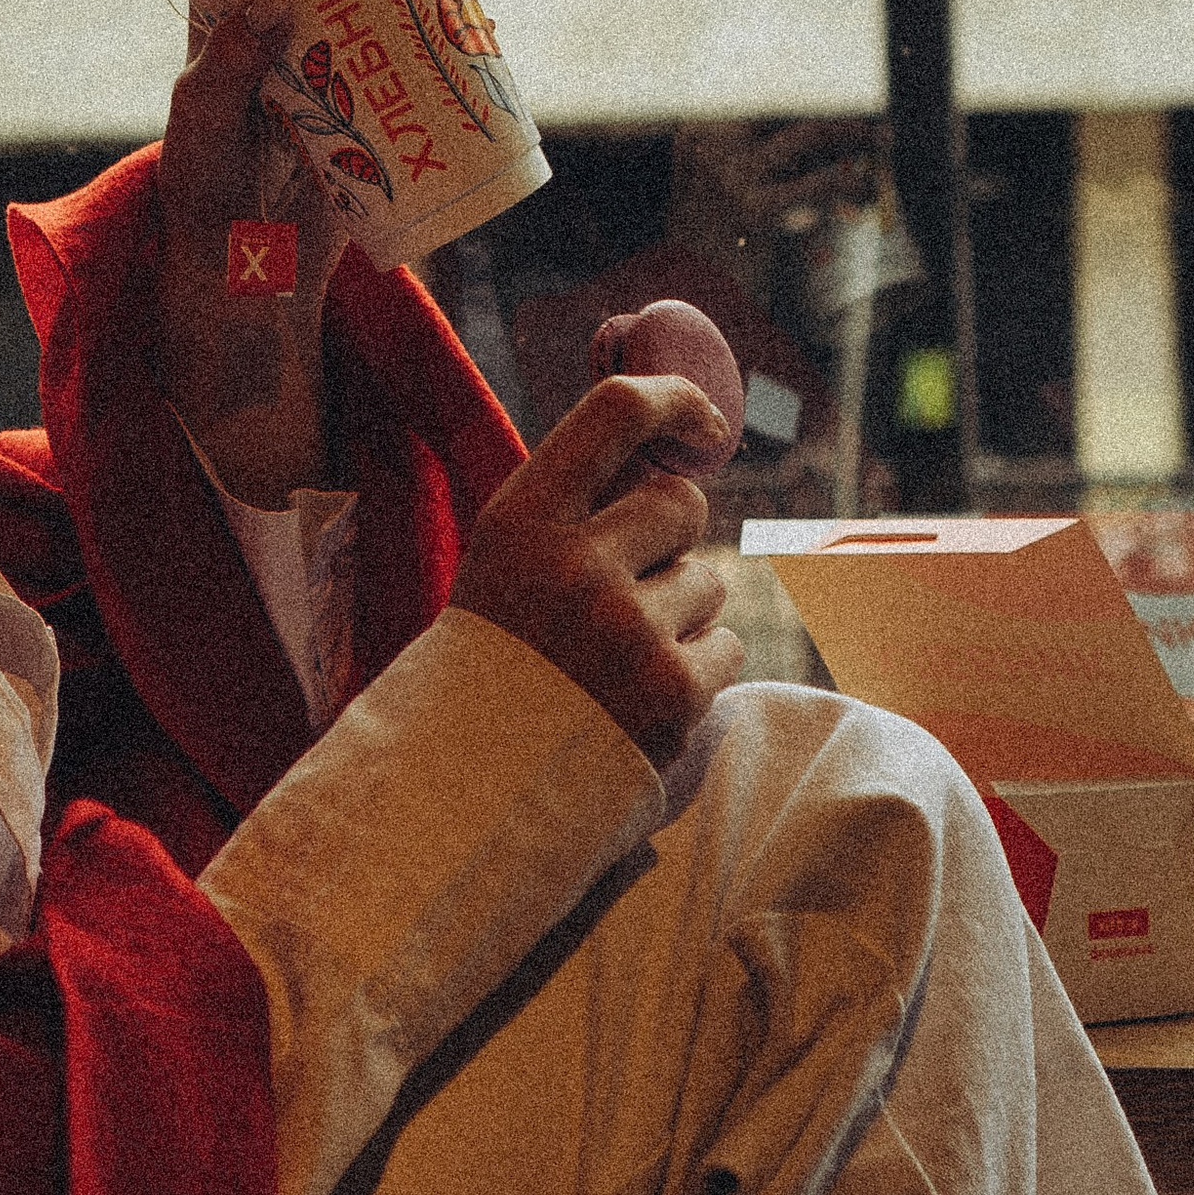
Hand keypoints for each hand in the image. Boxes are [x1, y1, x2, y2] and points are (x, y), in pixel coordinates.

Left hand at [154, 0, 495, 509]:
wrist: (245, 285)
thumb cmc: (202, 201)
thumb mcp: (202, 130)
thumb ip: (226, 70)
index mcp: (231, 11)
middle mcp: (285, 24)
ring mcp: (334, 62)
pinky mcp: (373, 106)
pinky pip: (417, 52)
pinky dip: (452, 25)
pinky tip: (480, 10)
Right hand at [451, 373, 744, 765]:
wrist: (467, 795)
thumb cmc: (492, 668)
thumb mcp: (503, 566)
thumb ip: (572, 509)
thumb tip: (665, 450)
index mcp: (519, 521)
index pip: (613, 414)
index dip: (673, 400)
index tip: (705, 421)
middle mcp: (574, 565)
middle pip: (680, 503)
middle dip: (669, 539)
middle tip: (625, 588)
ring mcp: (628, 630)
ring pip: (708, 581)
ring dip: (680, 613)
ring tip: (618, 661)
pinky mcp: (674, 693)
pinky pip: (726, 648)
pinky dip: (697, 672)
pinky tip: (641, 700)